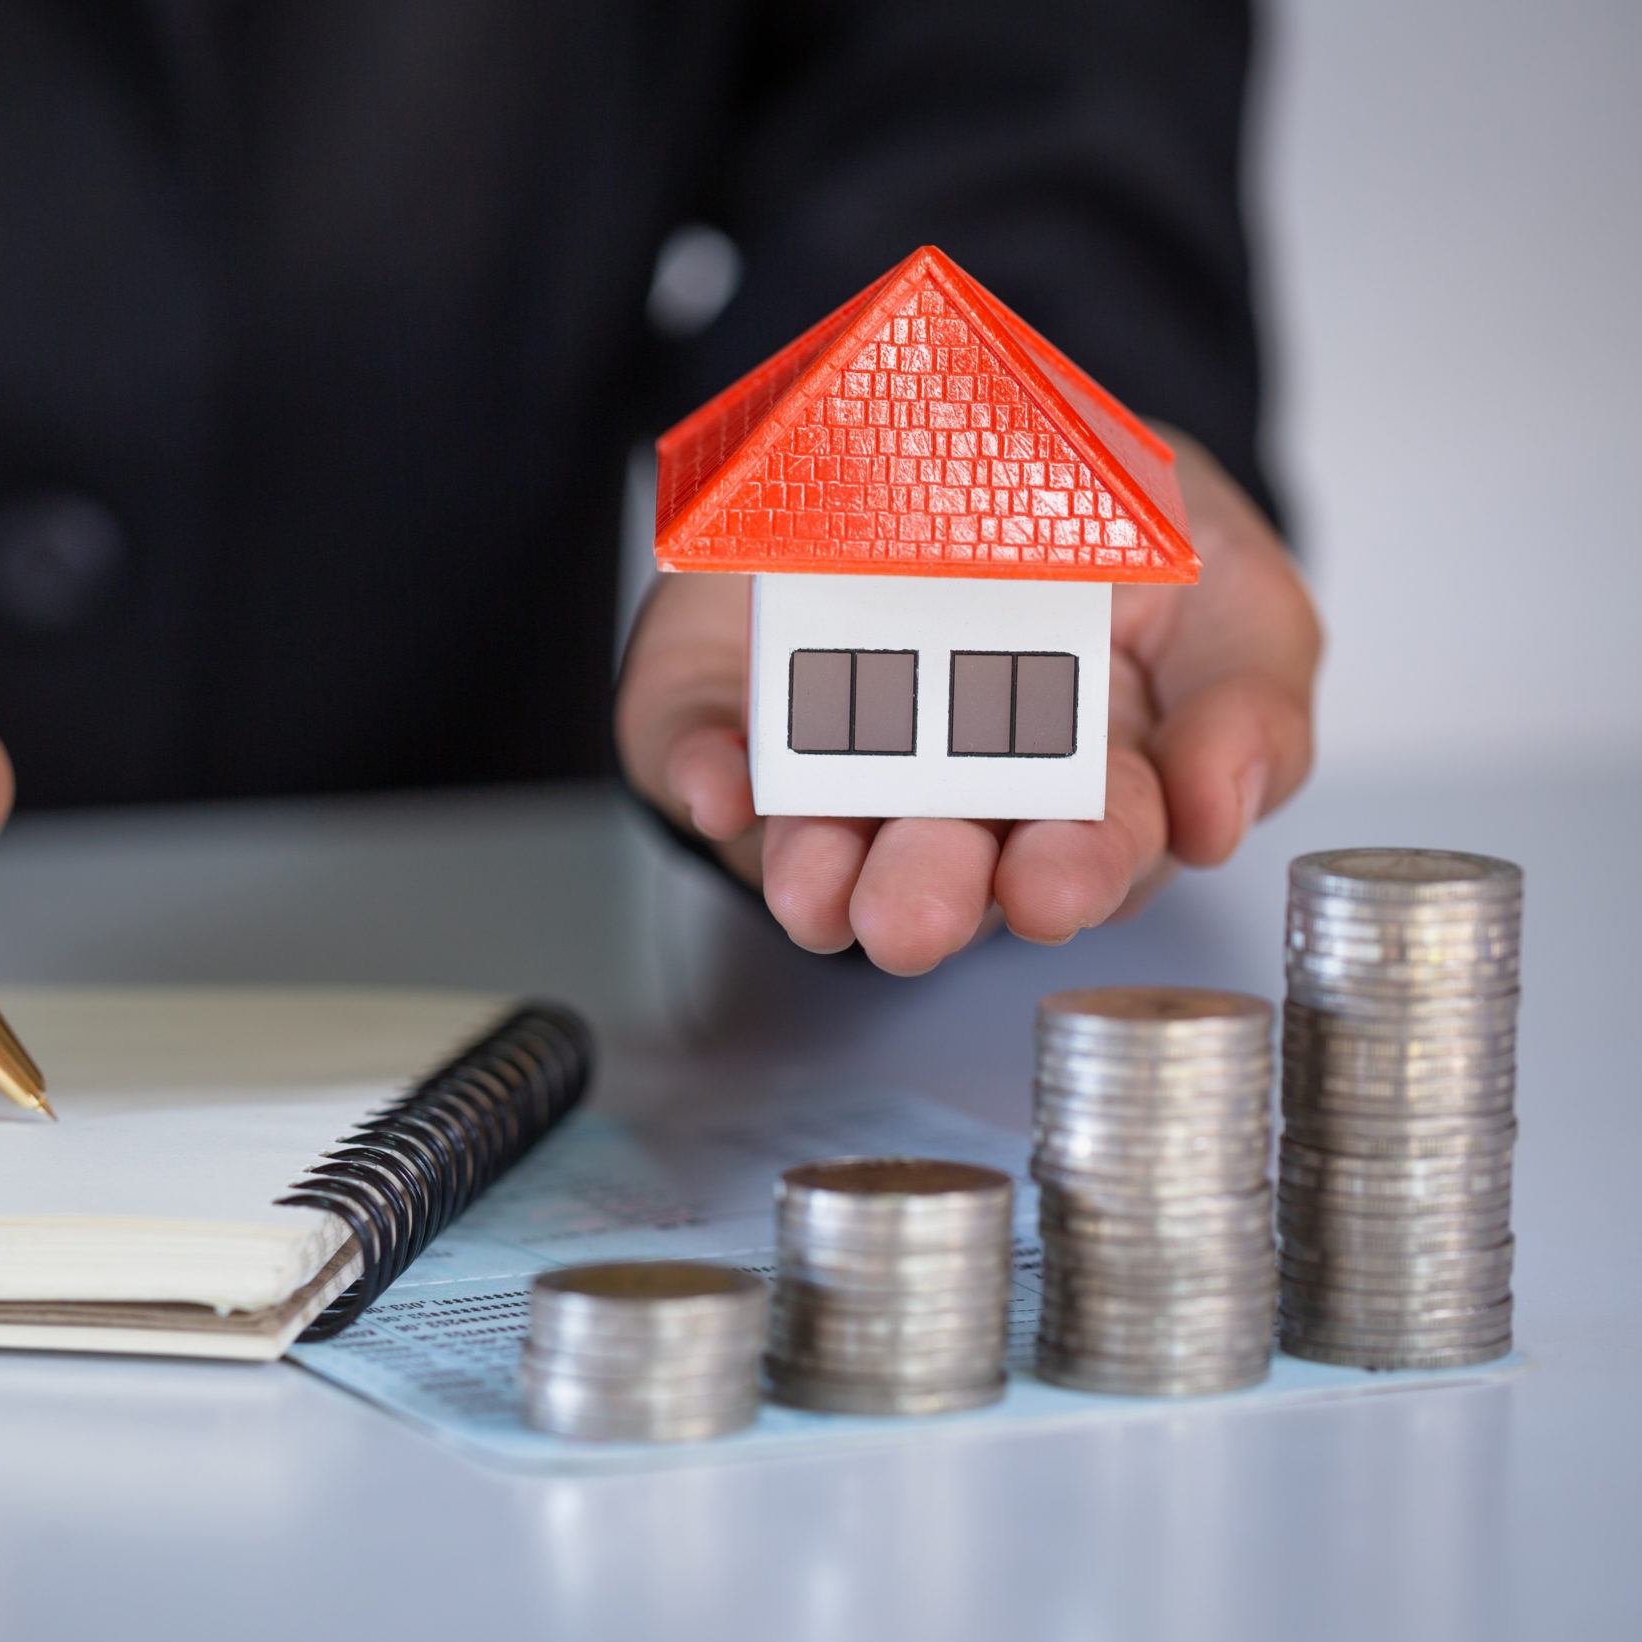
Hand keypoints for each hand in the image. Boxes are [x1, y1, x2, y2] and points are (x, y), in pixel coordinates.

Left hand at [617, 432, 1320, 973]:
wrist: (966, 417)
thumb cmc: (1103, 527)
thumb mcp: (1223, 571)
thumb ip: (1252, 688)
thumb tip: (1224, 812)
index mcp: (1087, 780)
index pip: (1090, 847)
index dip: (1075, 873)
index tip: (1056, 886)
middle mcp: (952, 794)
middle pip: (947, 865)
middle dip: (929, 895)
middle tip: (915, 915)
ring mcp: (831, 759)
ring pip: (819, 842)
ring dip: (814, 872)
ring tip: (815, 888)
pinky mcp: (727, 714)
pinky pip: (700, 753)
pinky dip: (704, 772)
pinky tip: (718, 786)